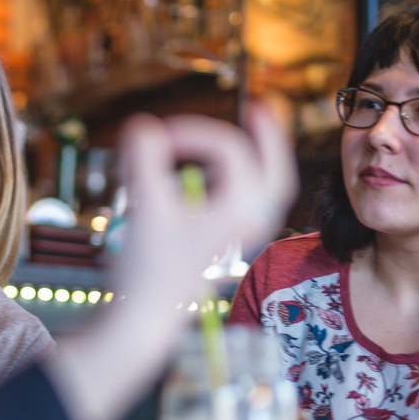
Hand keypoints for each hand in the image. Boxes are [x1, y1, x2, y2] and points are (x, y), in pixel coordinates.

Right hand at [114, 105, 296, 305]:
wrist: (150, 312)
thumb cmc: (149, 265)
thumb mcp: (147, 206)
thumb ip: (143, 160)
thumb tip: (142, 127)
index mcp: (241, 207)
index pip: (227, 147)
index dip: (191, 132)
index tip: (155, 139)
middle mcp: (251, 218)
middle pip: (276, 167)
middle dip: (268, 136)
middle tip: (259, 107)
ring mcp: (244, 230)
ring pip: (271, 184)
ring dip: (264, 156)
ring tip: (257, 127)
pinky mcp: (229, 238)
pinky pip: (257, 199)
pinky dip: (252, 178)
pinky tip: (233, 168)